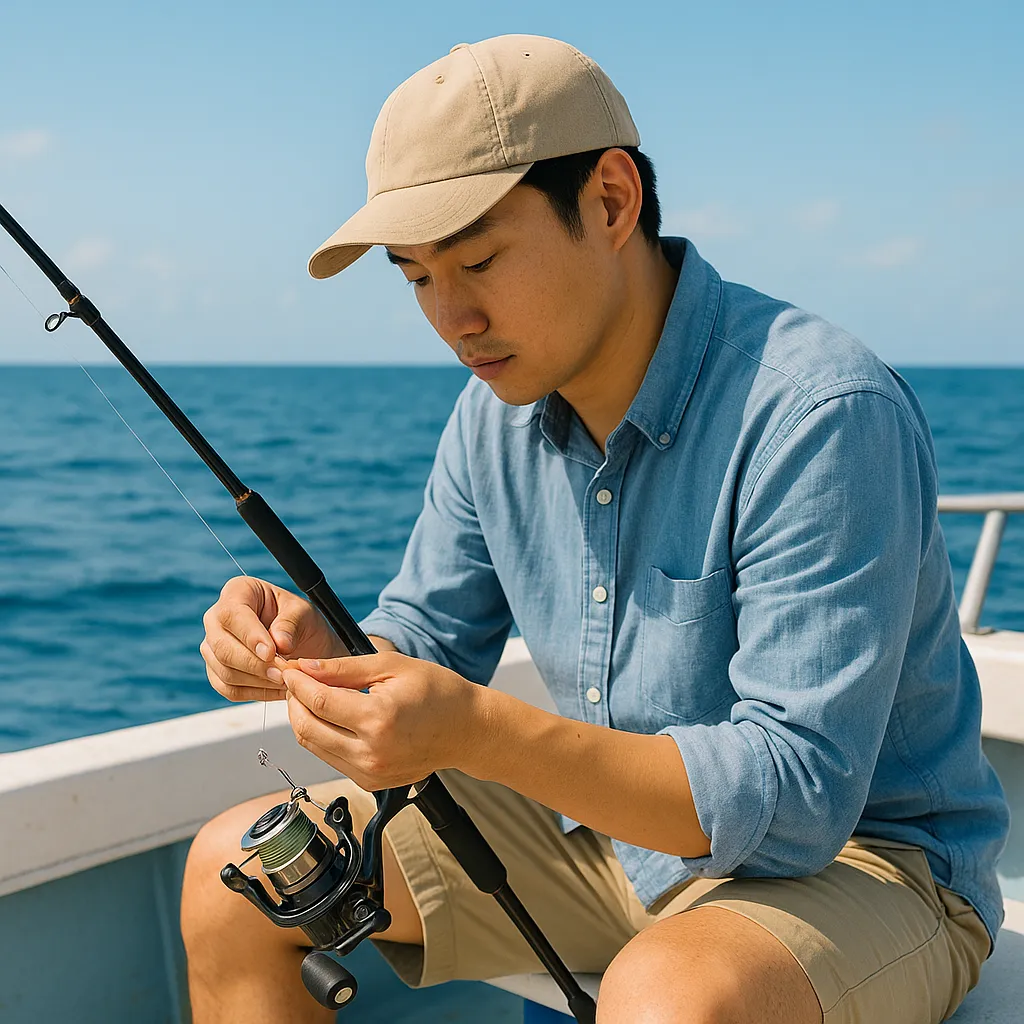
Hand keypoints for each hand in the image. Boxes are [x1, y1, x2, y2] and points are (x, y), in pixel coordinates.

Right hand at [200, 576, 346, 702]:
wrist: (306, 644)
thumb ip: (290, 624)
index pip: (232, 614)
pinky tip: (278, 689)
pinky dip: (255, 693)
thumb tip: (279, 643)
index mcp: (238, 592)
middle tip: (283, 673)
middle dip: (255, 664)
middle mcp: (217, 617)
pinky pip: (229, 689)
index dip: (250, 636)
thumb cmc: (302, 621)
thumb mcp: (305, 613)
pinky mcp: (217, 671)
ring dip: (258, 681)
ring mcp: (213, 646)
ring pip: (225, 671)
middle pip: (222, 646)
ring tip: (286, 681)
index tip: (272, 652)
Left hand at [282, 652, 482, 790]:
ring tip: (310, 696)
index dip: (297, 683)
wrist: (466, 729)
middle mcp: (371, 753)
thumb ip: (343, 669)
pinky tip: (330, 717)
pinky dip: (321, 737)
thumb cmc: (437, 692)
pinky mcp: (370, 782)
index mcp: (378, 719)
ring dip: (303, 720)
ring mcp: (370, 772)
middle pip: (307, 728)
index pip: (318, 702)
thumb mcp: (391, 667)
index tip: (289, 669)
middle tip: (295, 681)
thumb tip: (305, 668)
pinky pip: (330, 759)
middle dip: (294, 701)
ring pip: (313, 747)